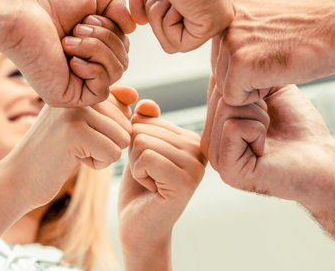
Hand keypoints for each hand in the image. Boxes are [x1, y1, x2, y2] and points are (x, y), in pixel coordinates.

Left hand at [0, 0, 135, 106]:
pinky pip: (102, 88)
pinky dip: (93, 67)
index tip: (87, 16)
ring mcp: (77, 81)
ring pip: (117, 71)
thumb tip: (133, 28)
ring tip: (70, 38)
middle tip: (77, 27)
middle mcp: (85, 63)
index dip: (115, 29)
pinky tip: (70, 56)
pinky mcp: (68, 96)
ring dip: (98, 48)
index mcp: (90, 43)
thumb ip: (119, 6)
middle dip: (107, 37)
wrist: (18, 10)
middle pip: (124, 58)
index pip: (123, 45)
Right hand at [2, 83, 136, 210]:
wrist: (16, 179)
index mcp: (79, 88)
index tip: (81, 133)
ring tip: (74, 151)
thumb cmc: (53, 153)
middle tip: (75, 146)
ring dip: (103, 153)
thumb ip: (108, 107)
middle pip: (126, 123)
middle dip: (107, 142)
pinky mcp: (75, 132)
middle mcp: (77, 94)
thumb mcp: (81, 123)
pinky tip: (74, 161)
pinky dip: (98, 164)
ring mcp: (75, 111)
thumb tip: (135, 95)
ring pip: (123, 138)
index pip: (123, 105)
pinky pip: (113, 153)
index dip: (109, 128)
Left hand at [118, 100, 205, 267]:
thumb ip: (145, 123)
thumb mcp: (140, 149)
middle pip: (144, 129)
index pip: (148, 118)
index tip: (151, 166)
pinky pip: (145, 157)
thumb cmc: (139, 190)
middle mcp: (199, 149)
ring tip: (151, 183)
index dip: (136, 143)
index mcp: (191, 139)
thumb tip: (146, 104)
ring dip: (136, 165)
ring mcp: (195, 165)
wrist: (139, 229)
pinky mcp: (185, 181)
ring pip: (143, 142)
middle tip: (149, 177)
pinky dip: (138, 173)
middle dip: (135, 154)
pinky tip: (152, 189)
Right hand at [125, 0, 233, 52]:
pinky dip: (164, 23)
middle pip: (171, 37)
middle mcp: (213, 6)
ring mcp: (216, 16)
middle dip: (154, 12)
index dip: (152, 6)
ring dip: (156, 16)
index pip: (172, 24)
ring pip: (172, 44)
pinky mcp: (213, 23)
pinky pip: (177, 45)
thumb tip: (140, 20)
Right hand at [201, 79, 334, 211]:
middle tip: (272, 125)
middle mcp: (212, 142)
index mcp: (217, 126)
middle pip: (222, 94)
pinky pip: (233, 127)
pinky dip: (258, 130)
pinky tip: (267, 149)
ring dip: (260, 116)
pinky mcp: (227, 169)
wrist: (323, 159)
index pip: (218, 84)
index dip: (251, 87)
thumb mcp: (270, 90)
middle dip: (255, 101)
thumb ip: (244, 74)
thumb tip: (224, 54)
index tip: (269, 109)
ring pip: (226, 107)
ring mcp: (216, 158)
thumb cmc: (302, 129)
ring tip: (270, 135)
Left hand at [212, 0, 334, 105]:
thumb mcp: (265, 17)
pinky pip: (235, 99)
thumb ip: (240, 28)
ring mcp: (230, 42)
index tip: (272, 47)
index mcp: (227, 5)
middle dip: (247, 74)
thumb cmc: (310, 28)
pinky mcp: (240, 65)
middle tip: (277, 56)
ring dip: (253, 85)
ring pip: (225, 85)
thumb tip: (223, 48)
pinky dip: (259, 96)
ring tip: (279, 62)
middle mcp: (222, 20)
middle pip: (220, 70)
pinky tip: (279, 73)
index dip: (248, 60)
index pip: (221, 52)